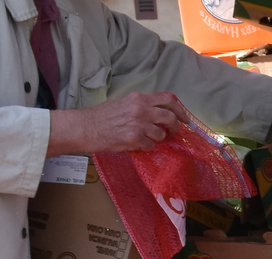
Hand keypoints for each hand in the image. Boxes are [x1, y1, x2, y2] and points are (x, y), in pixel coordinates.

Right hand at [47, 92, 190, 155]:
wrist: (85, 127)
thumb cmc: (102, 116)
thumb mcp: (124, 103)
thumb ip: (142, 106)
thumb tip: (160, 114)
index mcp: (139, 98)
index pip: (168, 100)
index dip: (181, 110)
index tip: (185, 119)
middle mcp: (141, 109)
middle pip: (170, 117)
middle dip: (176, 127)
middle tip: (174, 133)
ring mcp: (139, 124)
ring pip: (161, 135)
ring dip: (157, 139)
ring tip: (145, 138)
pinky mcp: (135, 139)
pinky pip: (150, 146)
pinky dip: (146, 147)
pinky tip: (136, 144)